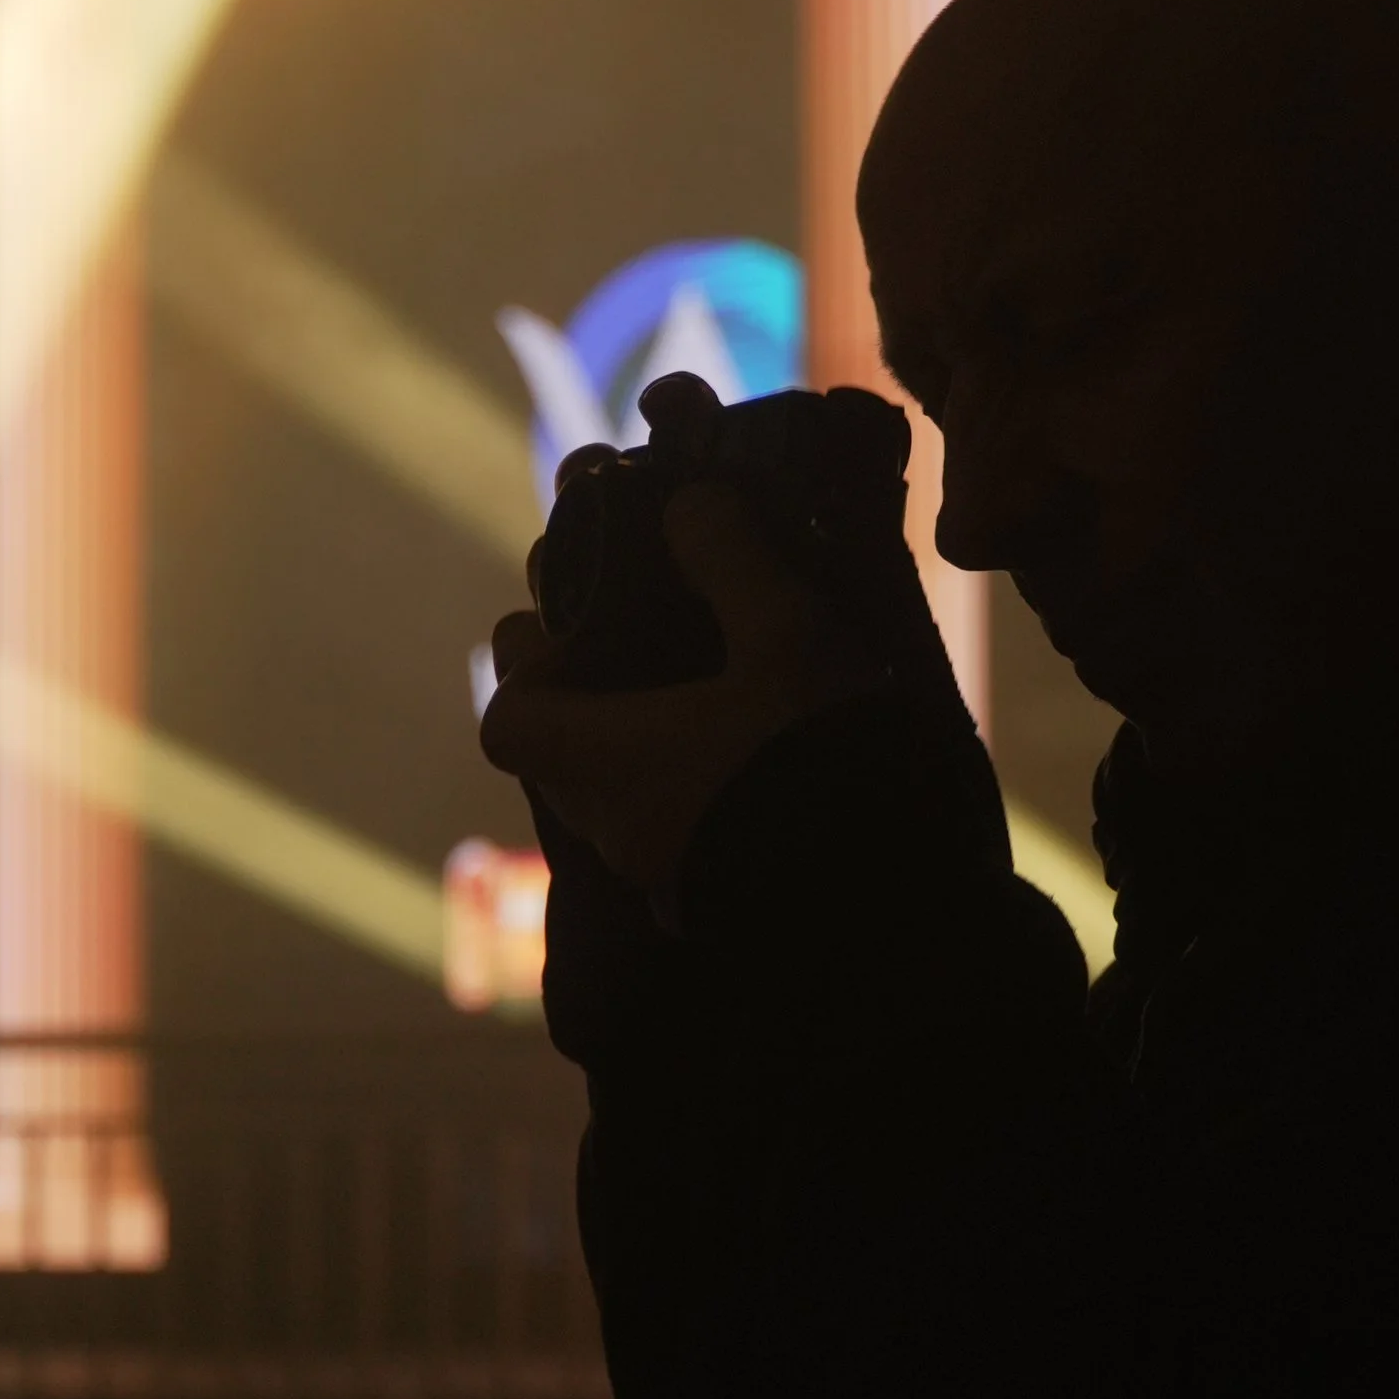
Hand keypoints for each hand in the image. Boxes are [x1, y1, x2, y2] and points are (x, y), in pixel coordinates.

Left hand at [480, 441, 886, 914]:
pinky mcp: (711, 898)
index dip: (528, 673)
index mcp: (605, 761)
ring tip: (699, 697)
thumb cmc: (820, 753)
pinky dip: (681, 794)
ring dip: (634, 750)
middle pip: (555, 758)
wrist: (892, 887)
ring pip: (611, 801)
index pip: (507, 723)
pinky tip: (743, 757)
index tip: (578, 635)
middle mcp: (616, 827)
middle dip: (583, 702)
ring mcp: (660, 875)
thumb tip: (687, 499)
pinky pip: (667, 837)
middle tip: (636, 653)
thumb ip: (729, 557)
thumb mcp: (786, 633)